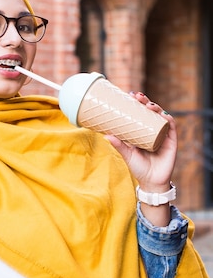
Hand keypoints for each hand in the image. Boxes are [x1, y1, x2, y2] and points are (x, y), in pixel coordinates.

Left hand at [104, 93, 176, 225]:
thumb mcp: (127, 154)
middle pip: (150, 112)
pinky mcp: (171, 141)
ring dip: (156, 107)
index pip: (139, 113)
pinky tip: (162, 115)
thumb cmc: (138, 167)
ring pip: (161, 116)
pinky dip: (167, 119)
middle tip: (137, 96)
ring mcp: (162, 134)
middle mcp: (152, 130)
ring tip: (147, 104)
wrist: (151, 182)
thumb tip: (106, 135)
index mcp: (141, 131)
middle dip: (145, 101)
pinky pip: (171, 127)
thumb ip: (119, 145)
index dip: (136, 104)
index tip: (129, 95)